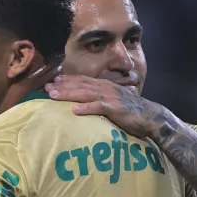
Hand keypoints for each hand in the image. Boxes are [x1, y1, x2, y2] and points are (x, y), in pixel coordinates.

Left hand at [44, 75, 166, 139]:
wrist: (150, 116)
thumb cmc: (130, 111)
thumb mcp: (113, 101)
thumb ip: (100, 99)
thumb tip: (83, 102)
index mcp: (104, 85)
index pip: (82, 80)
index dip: (67, 80)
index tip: (52, 81)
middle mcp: (105, 88)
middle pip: (80, 85)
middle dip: (62, 86)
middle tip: (46, 87)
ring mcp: (110, 97)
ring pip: (85, 94)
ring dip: (68, 94)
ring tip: (54, 96)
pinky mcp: (115, 108)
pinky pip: (98, 107)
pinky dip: (86, 108)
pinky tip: (74, 110)